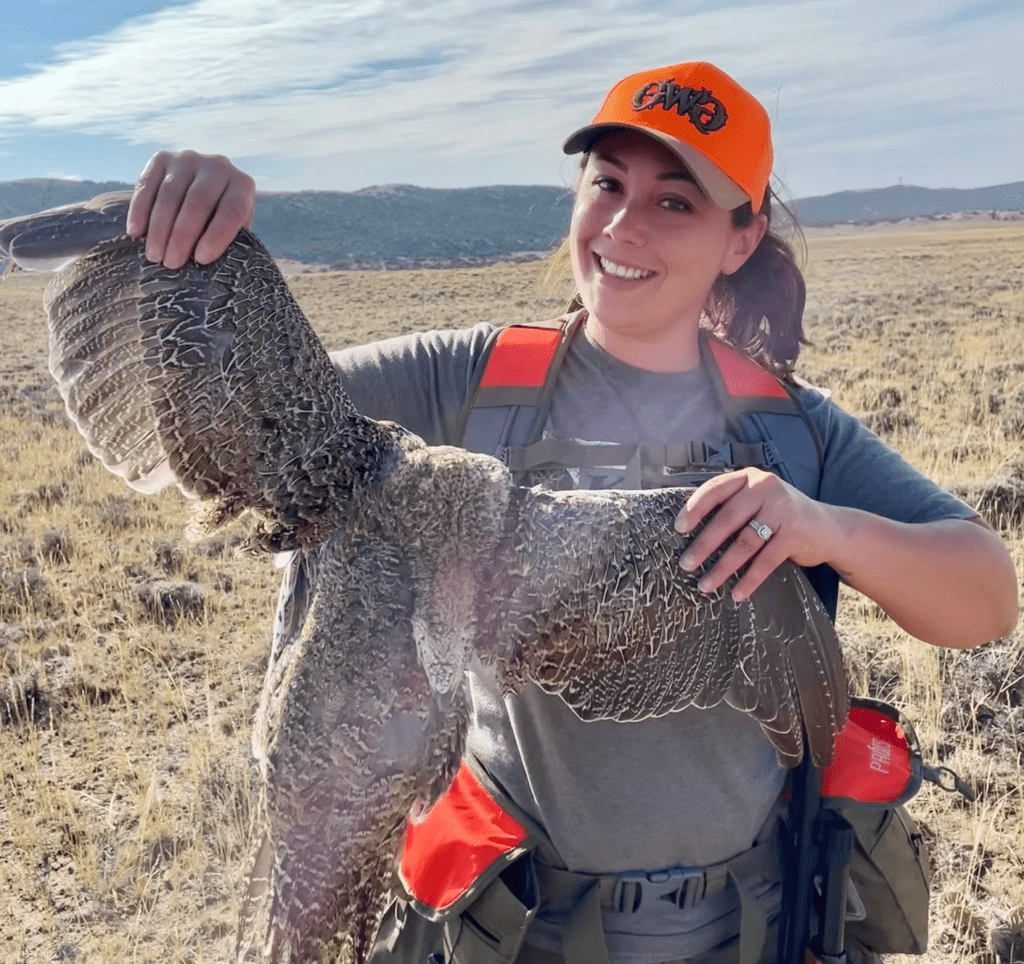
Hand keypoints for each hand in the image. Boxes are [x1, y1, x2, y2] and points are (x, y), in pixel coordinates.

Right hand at [126, 150, 255, 268]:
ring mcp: (188, 159)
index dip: (218, 235)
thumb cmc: (221, 224)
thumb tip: (204, 265)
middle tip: (171, 263)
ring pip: (170, 194)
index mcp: (242, 185)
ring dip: (159, 228)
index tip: (201, 259)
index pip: (233, 210)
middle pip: (198, 202)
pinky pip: (146, 185)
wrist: (203, 194)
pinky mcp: (162, 158)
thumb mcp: (233, 233)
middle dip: (183, 235)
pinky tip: (136, 232)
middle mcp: (218, 166)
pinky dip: (139, 210)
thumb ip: (227, 243)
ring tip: (154, 256)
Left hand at [674, 468, 837, 600]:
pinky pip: (765, 561)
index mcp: (749, 478)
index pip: (715, 489)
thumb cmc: (781, 516)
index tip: (679, 529)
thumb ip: (731, 506)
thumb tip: (688, 528)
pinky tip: (737, 593)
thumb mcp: (757, 502)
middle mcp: (765, 488)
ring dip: (722, 567)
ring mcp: (782, 509)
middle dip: (703, 545)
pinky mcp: (795, 533)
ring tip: (706, 584)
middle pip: (726, 519)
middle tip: (686, 564)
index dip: (694, 509)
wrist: (829, 529)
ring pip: (744, 542)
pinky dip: (749, 579)